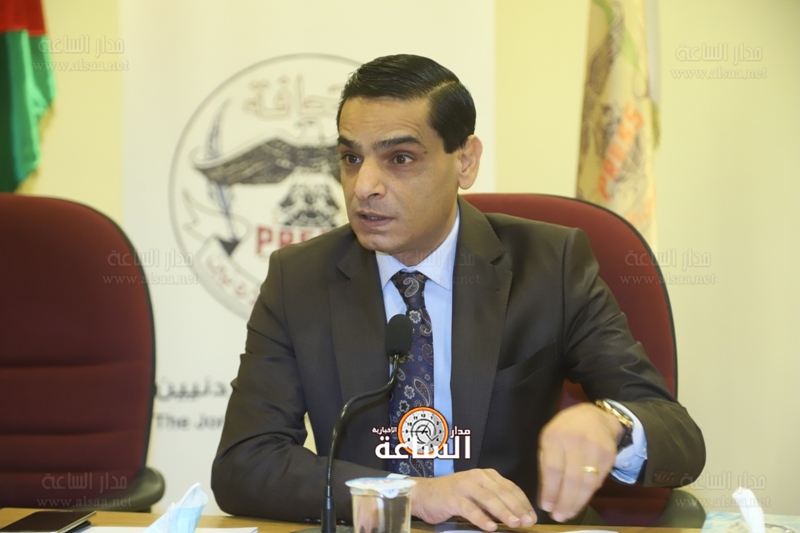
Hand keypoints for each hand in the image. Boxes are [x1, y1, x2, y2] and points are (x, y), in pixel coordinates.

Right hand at [410, 469, 536, 530]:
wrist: (424, 494)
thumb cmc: (453, 496)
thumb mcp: (477, 494)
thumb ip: (494, 500)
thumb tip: (516, 516)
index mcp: (486, 475)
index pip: (510, 487)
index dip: (523, 502)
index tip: (532, 516)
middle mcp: (477, 477)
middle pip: (502, 492)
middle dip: (517, 508)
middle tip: (527, 522)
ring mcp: (464, 486)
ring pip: (488, 499)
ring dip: (503, 512)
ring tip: (514, 524)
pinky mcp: (453, 498)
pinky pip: (470, 509)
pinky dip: (481, 518)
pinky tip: (490, 527)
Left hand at [537, 402, 622, 521]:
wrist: (594, 416)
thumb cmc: (565, 430)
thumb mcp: (548, 439)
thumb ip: (546, 464)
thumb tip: (545, 495)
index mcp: (555, 437)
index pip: (553, 470)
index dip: (550, 492)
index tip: (546, 507)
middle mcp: (575, 442)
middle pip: (572, 480)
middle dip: (565, 502)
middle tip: (559, 517)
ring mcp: (595, 448)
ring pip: (587, 483)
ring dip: (577, 503)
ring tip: (568, 513)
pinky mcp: (609, 455)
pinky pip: (598, 480)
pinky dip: (589, 494)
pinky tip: (580, 500)